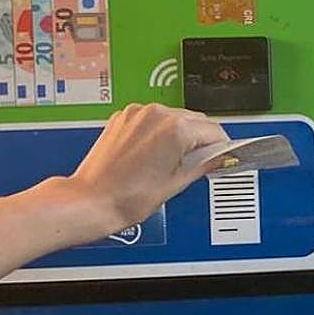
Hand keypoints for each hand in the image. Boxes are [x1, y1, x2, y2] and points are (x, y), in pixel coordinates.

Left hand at [64, 103, 228, 237]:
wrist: (90, 201)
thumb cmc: (125, 198)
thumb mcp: (176, 184)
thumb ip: (202, 165)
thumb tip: (216, 158)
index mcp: (176, 129)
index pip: (214, 131)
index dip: (222, 147)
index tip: (222, 156)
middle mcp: (157, 114)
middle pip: (196, 120)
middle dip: (201, 140)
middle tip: (199, 164)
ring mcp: (138, 114)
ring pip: (174, 118)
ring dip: (179, 134)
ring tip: (170, 163)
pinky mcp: (123, 118)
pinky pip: (152, 119)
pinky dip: (157, 132)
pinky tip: (152, 155)